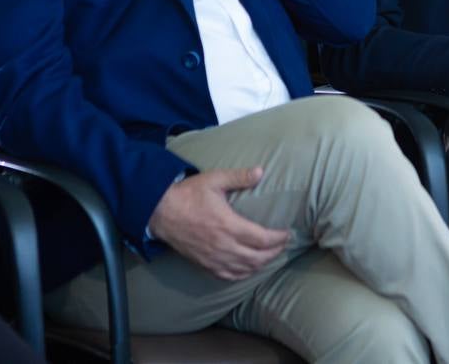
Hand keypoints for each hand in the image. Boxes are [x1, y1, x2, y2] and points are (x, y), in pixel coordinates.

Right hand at [147, 168, 289, 280]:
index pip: (262, 239)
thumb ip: (239, 177)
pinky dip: (243, 274)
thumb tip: (261, 171)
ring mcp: (213, 258)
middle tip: (283, 244)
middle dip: (275, 252)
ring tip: (271, 255)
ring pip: (245, 269)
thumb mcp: (214, 180)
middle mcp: (223, 245)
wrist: (161, 212)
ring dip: (262, 264)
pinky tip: (249, 269)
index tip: (287, 233)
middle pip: (257, 257)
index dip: (278, 239)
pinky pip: (228, 276)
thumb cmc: (188, 194)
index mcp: (228, 225)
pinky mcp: (204, 264)